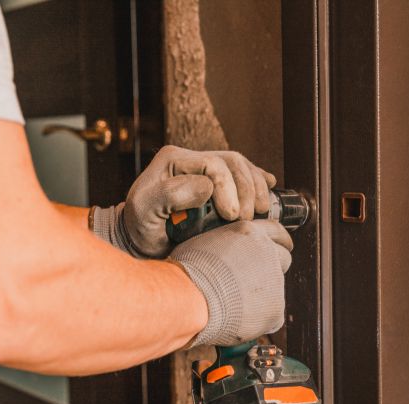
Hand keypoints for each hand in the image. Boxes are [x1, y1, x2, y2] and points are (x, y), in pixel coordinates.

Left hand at [90, 145, 276, 257]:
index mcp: (173, 159)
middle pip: (231, 162)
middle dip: (246, 188)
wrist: (143, 240)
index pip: (212, 164)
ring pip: (240, 166)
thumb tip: (206, 186)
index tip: (232, 215)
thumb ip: (169, 195)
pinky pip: (243, 173)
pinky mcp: (216, 182)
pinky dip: (257, 180)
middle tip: (247, 218)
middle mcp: (190, 159)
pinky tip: (268, 188)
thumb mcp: (144, 211)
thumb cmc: (141, 227)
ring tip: (260, 210)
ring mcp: (205, 168)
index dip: (228, 187)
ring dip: (255, 186)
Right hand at [168, 219, 292, 346]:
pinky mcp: (275, 309)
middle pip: (283, 258)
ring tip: (235, 304)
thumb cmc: (187, 272)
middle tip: (254, 280)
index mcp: (250, 234)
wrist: (191, 299)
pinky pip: (270, 315)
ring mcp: (275, 282)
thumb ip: (223, 246)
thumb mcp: (203, 244)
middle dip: (273, 268)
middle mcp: (267, 253)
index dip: (277, 240)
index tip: (278, 246)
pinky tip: (237, 319)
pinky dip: (258, 319)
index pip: (276, 231)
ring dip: (261, 294)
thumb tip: (222, 253)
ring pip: (275, 289)